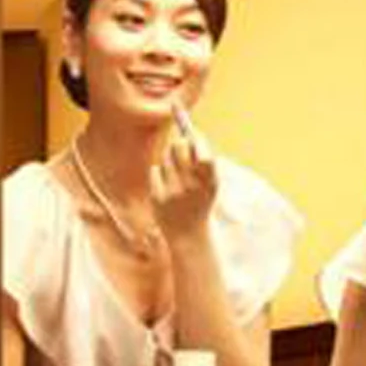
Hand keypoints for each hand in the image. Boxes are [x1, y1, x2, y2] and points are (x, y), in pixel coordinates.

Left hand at [149, 117, 217, 244]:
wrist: (188, 235)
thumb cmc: (200, 202)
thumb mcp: (209, 184)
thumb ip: (204, 159)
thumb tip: (190, 131)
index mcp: (210, 183)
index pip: (204, 154)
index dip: (197, 139)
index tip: (191, 130)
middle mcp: (193, 187)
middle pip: (179, 147)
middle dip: (178, 143)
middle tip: (179, 145)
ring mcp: (174, 193)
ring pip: (166, 158)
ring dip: (169, 159)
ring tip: (175, 173)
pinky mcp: (158, 198)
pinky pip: (155, 170)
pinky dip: (160, 174)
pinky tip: (166, 186)